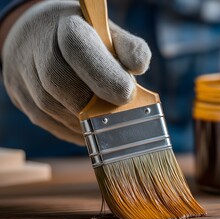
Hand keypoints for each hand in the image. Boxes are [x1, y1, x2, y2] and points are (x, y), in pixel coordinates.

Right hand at [1, 1, 150, 144]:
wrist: (42, 37)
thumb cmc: (86, 39)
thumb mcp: (110, 33)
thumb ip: (129, 47)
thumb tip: (138, 66)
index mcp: (66, 26)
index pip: (77, 48)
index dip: (103, 74)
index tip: (127, 93)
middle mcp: (37, 47)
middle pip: (58, 82)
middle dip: (93, 105)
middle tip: (120, 114)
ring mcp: (25, 75)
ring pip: (52, 108)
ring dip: (85, 122)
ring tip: (109, 122)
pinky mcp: (22, 99)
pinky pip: (49, 123)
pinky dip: (75, 131)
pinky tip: (93, 130)